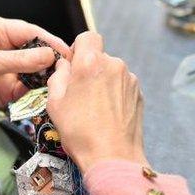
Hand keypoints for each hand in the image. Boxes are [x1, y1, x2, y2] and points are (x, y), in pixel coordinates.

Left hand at [0, 17, 70, 138]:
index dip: (49, 41)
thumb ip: (20, 60)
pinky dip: (37, 91)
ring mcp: (8, 69)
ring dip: (45, 76)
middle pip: (37, 51)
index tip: (65, 52)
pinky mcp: (7, 89)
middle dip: (50, 59)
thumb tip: (49, 56)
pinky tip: (43, 93)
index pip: (31, 32)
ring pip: (36, 70)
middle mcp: (5, 48)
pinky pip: (28, 88)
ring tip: (57, 82)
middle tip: (67, 69)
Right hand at [46, 31, 147, 173]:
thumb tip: (64, 67)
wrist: (113, 157)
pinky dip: (115, 94)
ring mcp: (130, 79)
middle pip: (100, 56)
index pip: (88, 37)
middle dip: (89, 70)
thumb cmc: (81, 132)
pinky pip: (122, 86)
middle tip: (80, 94)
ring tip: (94, 109)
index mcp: (90, 63)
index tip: (73, 64)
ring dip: (103, 82)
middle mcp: (114, 65)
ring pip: (112, 72)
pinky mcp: (139, 94)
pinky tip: (107, 115)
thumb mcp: (54, 103)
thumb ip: (57, 76)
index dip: (79, 48)